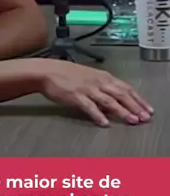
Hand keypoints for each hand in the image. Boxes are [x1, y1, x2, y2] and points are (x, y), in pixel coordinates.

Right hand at [36, 59, 153, 126]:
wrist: (47, 71)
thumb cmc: (67, 74)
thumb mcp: (89, 78)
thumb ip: (103, 89)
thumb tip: (115, 103)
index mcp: (103, 77)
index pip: (126, 88)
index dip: (138, 99)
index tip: (147, 108)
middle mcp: (98, 82)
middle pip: (121, 94)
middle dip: (135, 106)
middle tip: (144, 117)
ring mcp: (87, 89)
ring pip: (109, 101)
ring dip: (122, 111)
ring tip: (131, 120)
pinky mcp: (76, 96)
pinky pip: (89, 107)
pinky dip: (98, 115)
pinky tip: (104, 123)